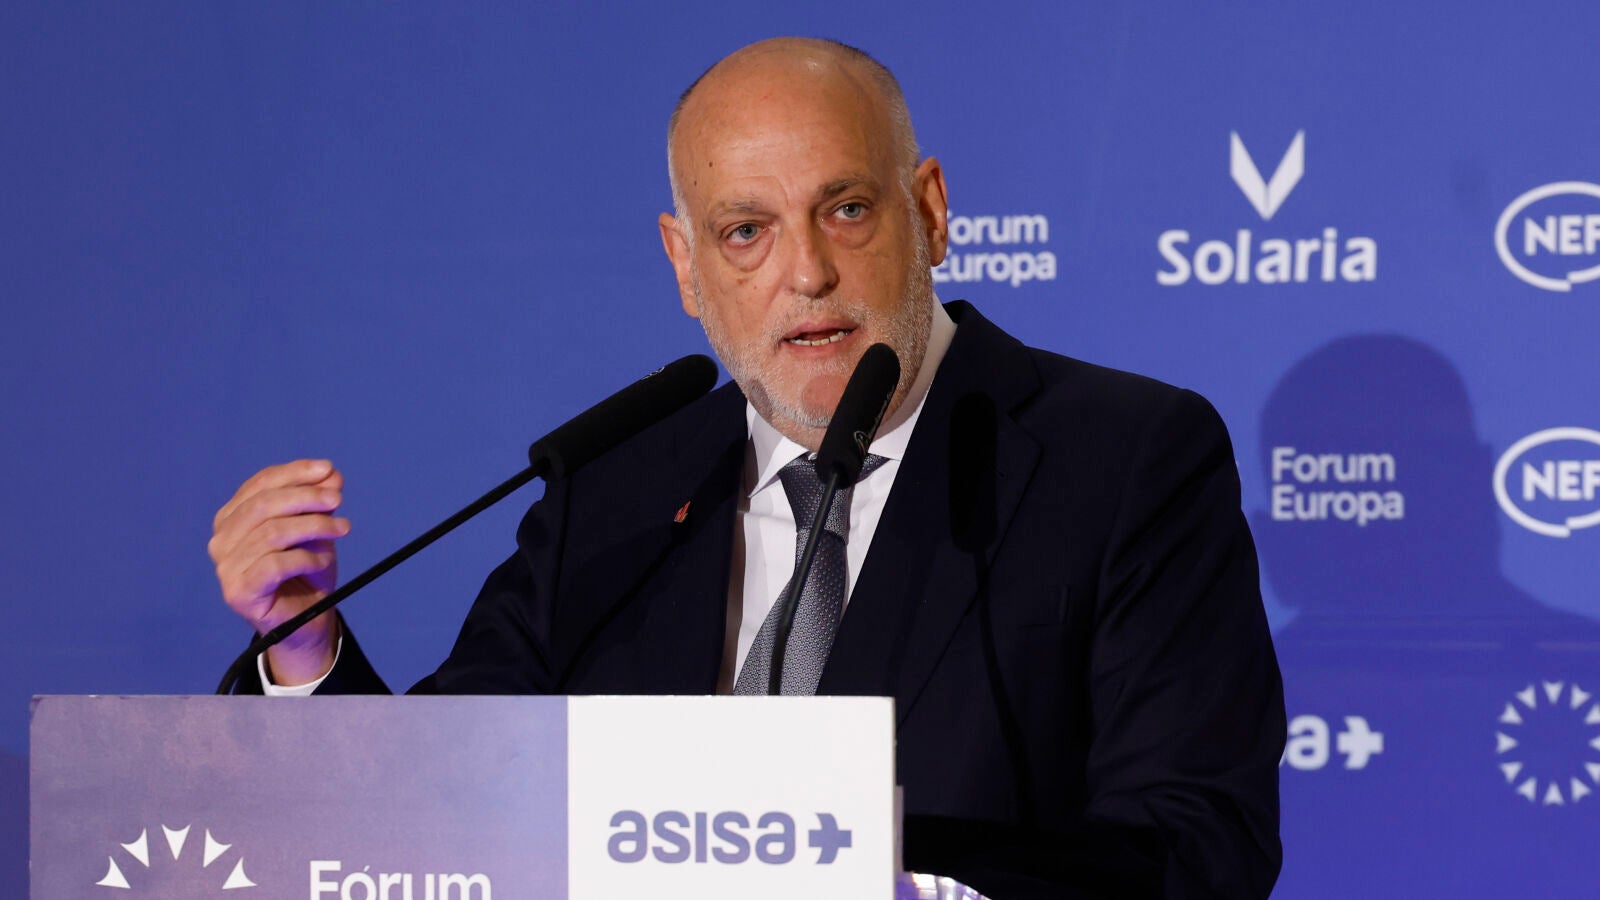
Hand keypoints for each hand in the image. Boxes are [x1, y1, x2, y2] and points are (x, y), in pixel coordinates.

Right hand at [209, 459, 349, 684]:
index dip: (295, 473)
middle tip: (338, 499)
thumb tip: (331, 474)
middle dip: (305, 496)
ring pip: (273, 533)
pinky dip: (305, 557)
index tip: (328, 469)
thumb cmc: (306, 569)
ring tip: (343, 529)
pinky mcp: (238, 591)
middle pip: (263, 505)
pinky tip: (322, 559)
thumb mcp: (317, 528)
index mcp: (232, 517)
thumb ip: (319, 501)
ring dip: (315, 526)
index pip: (260, 484)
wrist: (307, 619)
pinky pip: (276, 564)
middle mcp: (222, 540)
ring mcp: (226, 567)